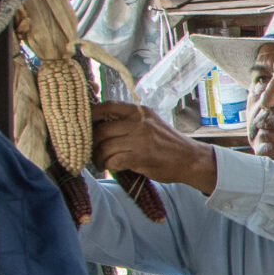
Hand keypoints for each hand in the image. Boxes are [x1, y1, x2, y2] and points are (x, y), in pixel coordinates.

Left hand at [90, 102, 216, 193]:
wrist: (191, 159)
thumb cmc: (168, 144)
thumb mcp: (151, 123)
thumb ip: (130, 121)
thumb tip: (101, 124)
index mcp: (139, 111)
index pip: (107, 106)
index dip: (90, 114)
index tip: (82, 124)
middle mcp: (139, 122)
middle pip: (101, 130)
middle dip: (92, 143)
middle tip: (91, 151)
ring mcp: (140, 140)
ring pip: (105, 147)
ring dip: (99, 158)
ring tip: (101, 163)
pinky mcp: (140, 157)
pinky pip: (113, 161)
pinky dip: (110, 166)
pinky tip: (114, 168)